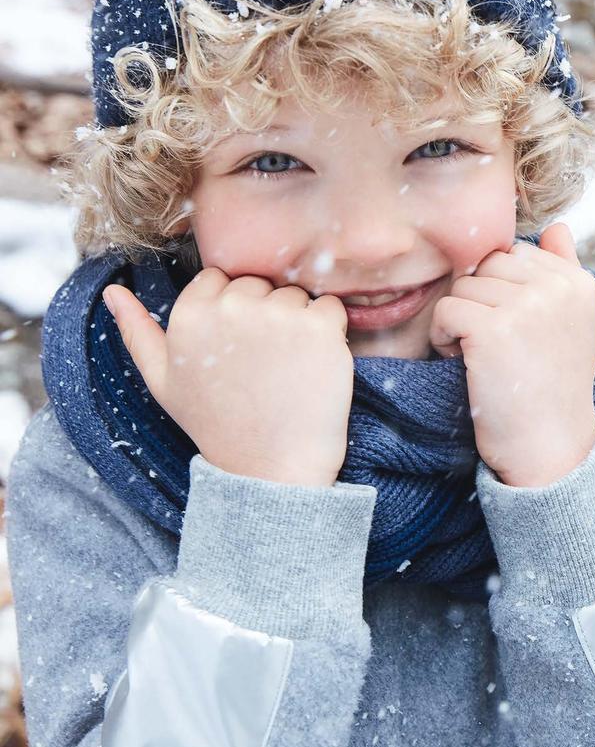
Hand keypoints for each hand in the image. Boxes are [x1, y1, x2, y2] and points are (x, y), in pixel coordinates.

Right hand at [101, 268, 353, 486]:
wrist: (270, 467)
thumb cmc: (217, 425)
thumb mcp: (163, 382)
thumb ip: (137, 332)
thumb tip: (113, 291)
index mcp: (191, 313)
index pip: (221, 279)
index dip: (234, 311)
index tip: (237, 347)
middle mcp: (233, 306)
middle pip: (260, 283)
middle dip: (265, 314)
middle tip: (264, 363)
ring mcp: (278, 314)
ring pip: (296, 295)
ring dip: (298, 322)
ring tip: (287, 368)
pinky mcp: (320, 327)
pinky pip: (331, 307)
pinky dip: (330, 331)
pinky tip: (314, 365)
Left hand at [429, 222, 594, 487]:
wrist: (549, 448)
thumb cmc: (552, 387)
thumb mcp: (573, 324)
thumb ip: (565, 270)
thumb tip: (558, 226)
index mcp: (578, 284)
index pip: (515, 255)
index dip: (502, 292)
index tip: (515, 333)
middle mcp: (557, 289)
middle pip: (487, 266)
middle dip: (480, 301)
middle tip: (493, 345)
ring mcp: (526, 307)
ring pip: (463, 286)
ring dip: (460, 321)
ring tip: (483, 358)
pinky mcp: (493, 330)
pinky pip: (447, 309)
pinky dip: (443, 338)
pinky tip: (464, 363)